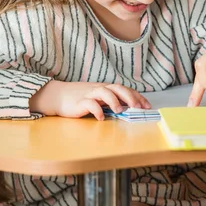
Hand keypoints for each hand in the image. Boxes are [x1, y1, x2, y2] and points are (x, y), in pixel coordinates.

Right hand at [30, 80, 151, 119]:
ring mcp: (90, 94)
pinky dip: (96, 110)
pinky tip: (101, 117)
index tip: (147, 106)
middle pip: (117, 88)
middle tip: (138, 107)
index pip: (125, 89)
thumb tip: (128, 109)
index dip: (137, 96)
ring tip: (119, 110)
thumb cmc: (80, 98)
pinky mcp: (79, 102)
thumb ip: (111, 102)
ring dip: (113, 100)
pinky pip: (89, 104)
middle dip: (129, 97)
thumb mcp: (98, 99)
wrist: (58, 96)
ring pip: (104, 92)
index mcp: (106, 88)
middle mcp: (99, 89)